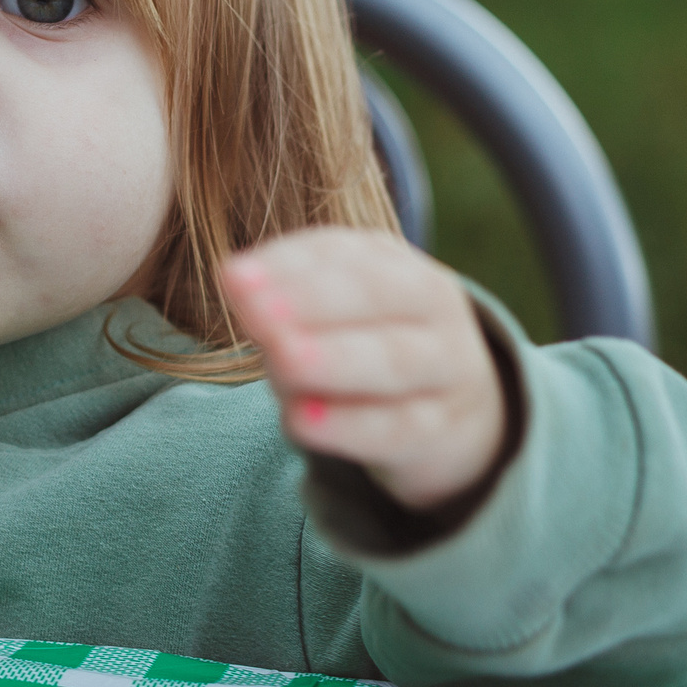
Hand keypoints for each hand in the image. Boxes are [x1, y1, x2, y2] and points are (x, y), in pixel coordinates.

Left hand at [221, 227, 508, 510]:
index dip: (289, 264)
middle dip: (313, 300)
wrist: (454, 413)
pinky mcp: (441, 431)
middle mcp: (434, 309)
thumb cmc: (370, 349)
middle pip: (378, 295)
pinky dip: (347, 425)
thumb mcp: (336, 318)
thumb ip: (287, 302)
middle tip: (257, 311)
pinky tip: (301, 420)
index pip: (345, 254)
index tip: (232, 276)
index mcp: (399, 266)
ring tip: (283, 360)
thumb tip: (234, 284)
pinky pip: (396, 427)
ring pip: (394, 360)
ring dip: (334, 359)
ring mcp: (447, 370)